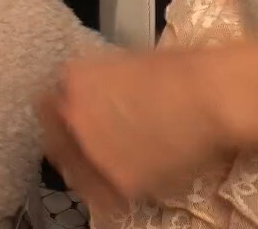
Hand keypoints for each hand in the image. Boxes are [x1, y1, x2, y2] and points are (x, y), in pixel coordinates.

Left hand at [36, 48, 237, 222]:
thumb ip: (100, 82)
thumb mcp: (127, 62)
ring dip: (83, 168)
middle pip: (54, 138)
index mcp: (73, 79)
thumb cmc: (182, 69)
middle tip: (87, 146)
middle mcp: (72, 116)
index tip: (69, 118)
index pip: (46, 103)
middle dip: (66, 141)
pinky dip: (107, 193)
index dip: (60, 112)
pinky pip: (101, 195)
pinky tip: (121, 186)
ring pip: (73, 170)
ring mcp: (91, 152)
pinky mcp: (117, 182)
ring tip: (105, 167)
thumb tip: (98, 94)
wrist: (211, 97)